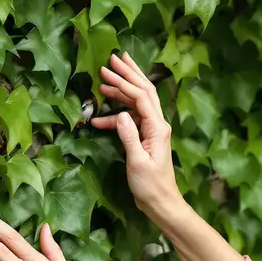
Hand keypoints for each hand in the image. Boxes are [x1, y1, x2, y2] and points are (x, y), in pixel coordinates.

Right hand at [92, 52, 181, 212]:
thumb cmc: (150, 186)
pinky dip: (116, 115)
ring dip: (122, 90)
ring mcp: (153, 130)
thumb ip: (129, 136)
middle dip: (129, 73)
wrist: (161, 202)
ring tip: (105, 79)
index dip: (124, 81)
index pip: (141, 96)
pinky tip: (99, 118)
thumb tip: (120, 115)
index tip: (107, 70)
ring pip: (138, 102)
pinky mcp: (146, 138)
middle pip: (144, 91)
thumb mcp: (137, 162)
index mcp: (158, 127)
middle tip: (114, 58)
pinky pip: (132, 118)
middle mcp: (158, 124)